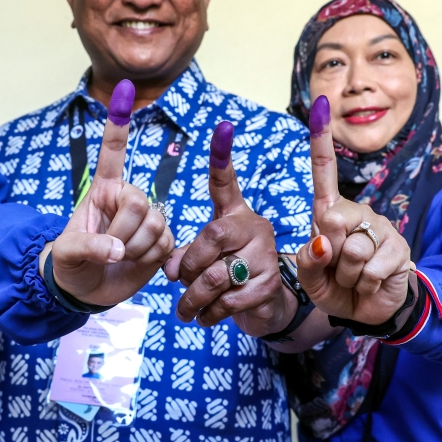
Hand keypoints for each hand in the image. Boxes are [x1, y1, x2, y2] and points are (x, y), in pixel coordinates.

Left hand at [49, 80, 175, 306]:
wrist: (86, 290)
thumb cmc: (71, 264)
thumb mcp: (66, 254)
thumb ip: (88, 246)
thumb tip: (118, 249)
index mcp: (102, 190)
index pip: (112, 152)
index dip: (118, 122)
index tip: (124, 87)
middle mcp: (127, 198)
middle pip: (140, 202)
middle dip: (125, 232)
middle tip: (111, 249)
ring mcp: (147, 218)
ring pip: (156, 225)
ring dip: (137, 249)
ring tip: (121, 257)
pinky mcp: (162, 240)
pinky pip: (166, 244)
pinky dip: (150, 259)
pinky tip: (137, 263)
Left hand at [164, 121, 295, 334]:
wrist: (263, 306)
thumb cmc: (227, 273)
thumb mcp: (204, 259)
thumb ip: (184, 257)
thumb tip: (172, 271)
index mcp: (235, 214)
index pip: (226, 183)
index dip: (222, 157)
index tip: (223, 126)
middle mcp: (254, 227)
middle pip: (211, 237)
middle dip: (188, 265)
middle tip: (178, 281)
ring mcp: (265, 256)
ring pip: (215, 275)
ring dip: (193, 297)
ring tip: (186, 308)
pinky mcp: (269, 286)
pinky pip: (228, 300)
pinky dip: (209, 312)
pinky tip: (205, 316)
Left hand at [295, 95, 415, 325]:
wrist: (367, 311)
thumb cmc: (334, 286)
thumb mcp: (310, 276)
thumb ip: (308, 260)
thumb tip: (324, 241)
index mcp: (330, 212)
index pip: (323, 171)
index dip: (320, 139)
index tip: (320, 104)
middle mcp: (356, 212)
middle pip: (332, 219)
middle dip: (329, 253)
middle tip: (337, 267)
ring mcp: (381, 228)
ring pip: (352, 250)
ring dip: (348, 274)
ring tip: (354, 277)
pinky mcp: (399, 249)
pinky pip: (372, 268)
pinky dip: (365, 284)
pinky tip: (371, 283)